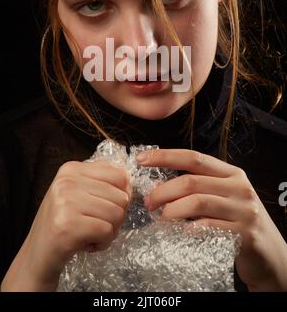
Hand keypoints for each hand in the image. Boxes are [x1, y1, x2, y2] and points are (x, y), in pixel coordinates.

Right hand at [1, 160, 130, 290]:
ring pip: (117, 214)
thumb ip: (101, 183)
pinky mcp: (68, 226)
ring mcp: (66, 202)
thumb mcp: (78, 193)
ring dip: (109, 232)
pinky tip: (87, 245)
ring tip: (90, 234)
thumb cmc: (62, 223)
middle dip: (115, 217)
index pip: (119, 175)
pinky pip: (107, 231)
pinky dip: (103, 243)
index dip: (122, 195)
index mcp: (71, 169)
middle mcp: (67, 181)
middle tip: (96, 225)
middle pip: (121, 196)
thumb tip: (130, 185)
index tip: (106, 207)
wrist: (36, 255)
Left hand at [136, 148, 286, 291]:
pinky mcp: (245, 233)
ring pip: (197, 202)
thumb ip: (199, 187)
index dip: (165, 156)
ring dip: (172, 211)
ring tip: (161, 219)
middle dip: (163, 191)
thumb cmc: (239, 223)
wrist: (270, 255)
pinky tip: (181, 232)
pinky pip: (209, 227)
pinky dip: (189, 228)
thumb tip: (159, 184)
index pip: (193, 157)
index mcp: (231, 173)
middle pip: (191, 181)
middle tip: (148, 203)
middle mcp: (239, 187)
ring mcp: (243, 210)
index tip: (141, 160)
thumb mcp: (224, 197)